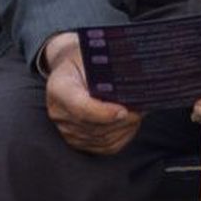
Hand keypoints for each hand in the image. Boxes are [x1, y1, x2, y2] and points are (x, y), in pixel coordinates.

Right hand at [42, 32, 143, 154]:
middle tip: (142, 107)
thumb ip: (107, 67)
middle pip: (95, 126)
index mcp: (59, 87)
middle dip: (122, 120)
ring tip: (139, 112)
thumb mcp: (91, 53)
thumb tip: (134, 77)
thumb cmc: (83, 60)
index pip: (80, 107)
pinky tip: (131, 122)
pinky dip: (122, 136)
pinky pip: (105, 146)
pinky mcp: (78, 141)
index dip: (103, 113)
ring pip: (103, 139)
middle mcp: (58, 113)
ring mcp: (66, 130)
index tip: (124, 110)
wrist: (71, 71)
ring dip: (125, 128)